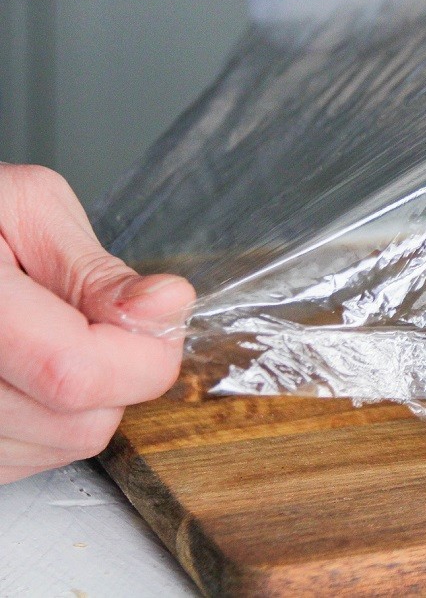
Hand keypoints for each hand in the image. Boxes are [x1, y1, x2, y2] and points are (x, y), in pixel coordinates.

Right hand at [0, 164, 193, 483]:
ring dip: (81, 396)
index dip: (143, 352)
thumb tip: (163, 308)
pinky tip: (22, 366)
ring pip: (62, 447)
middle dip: (115, 370)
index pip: (76, 375)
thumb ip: (93, 269)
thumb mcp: (23, 206)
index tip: (158, 311)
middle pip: (81, 424)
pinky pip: (31, 459)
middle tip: (79, 312)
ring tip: (40, 332)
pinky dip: (49, 416)